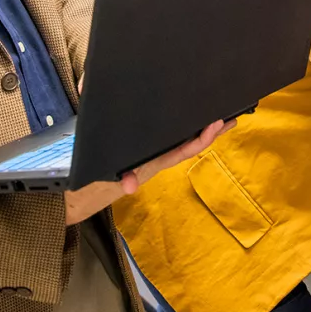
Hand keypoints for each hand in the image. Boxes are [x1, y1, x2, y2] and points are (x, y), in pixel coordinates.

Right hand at [64, 119, 233, 223]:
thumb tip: (130, 186)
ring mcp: (152, 156)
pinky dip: (183, 130)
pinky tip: (188, 120)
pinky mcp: (145, 152)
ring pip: (183, 142)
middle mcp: (157, 160)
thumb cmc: (93, 181)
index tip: (216, 124)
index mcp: (152, 163)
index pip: (183, 151)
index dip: (201, 139)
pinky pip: (170, 140)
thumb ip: (118, 179)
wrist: (78, 194)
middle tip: (232, 116)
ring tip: (221, 117)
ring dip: (201, 131)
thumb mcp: (103, 177)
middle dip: (211, 133)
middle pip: (191, 146)